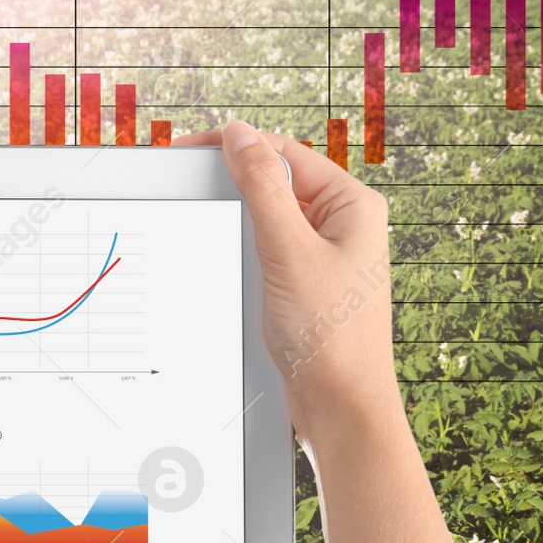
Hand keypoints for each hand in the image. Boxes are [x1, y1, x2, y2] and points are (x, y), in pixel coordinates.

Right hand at [173, 120, 394, 449]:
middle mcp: (343, 225)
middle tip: (189, 188)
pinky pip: (266, 252)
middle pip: (276, 183)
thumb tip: (240, 136)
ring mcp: (324, 256)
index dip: (237, 147)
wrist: (339, 407)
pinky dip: (242, 252)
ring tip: (210, 232)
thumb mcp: (288, 251)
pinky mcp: (305, 284)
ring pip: (267, 219)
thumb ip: (262, 188)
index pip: (285, 153)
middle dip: (233, 186)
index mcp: (353, 206)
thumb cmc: (331, 337)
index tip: (190, 150)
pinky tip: (225, 264)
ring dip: (236, 222)